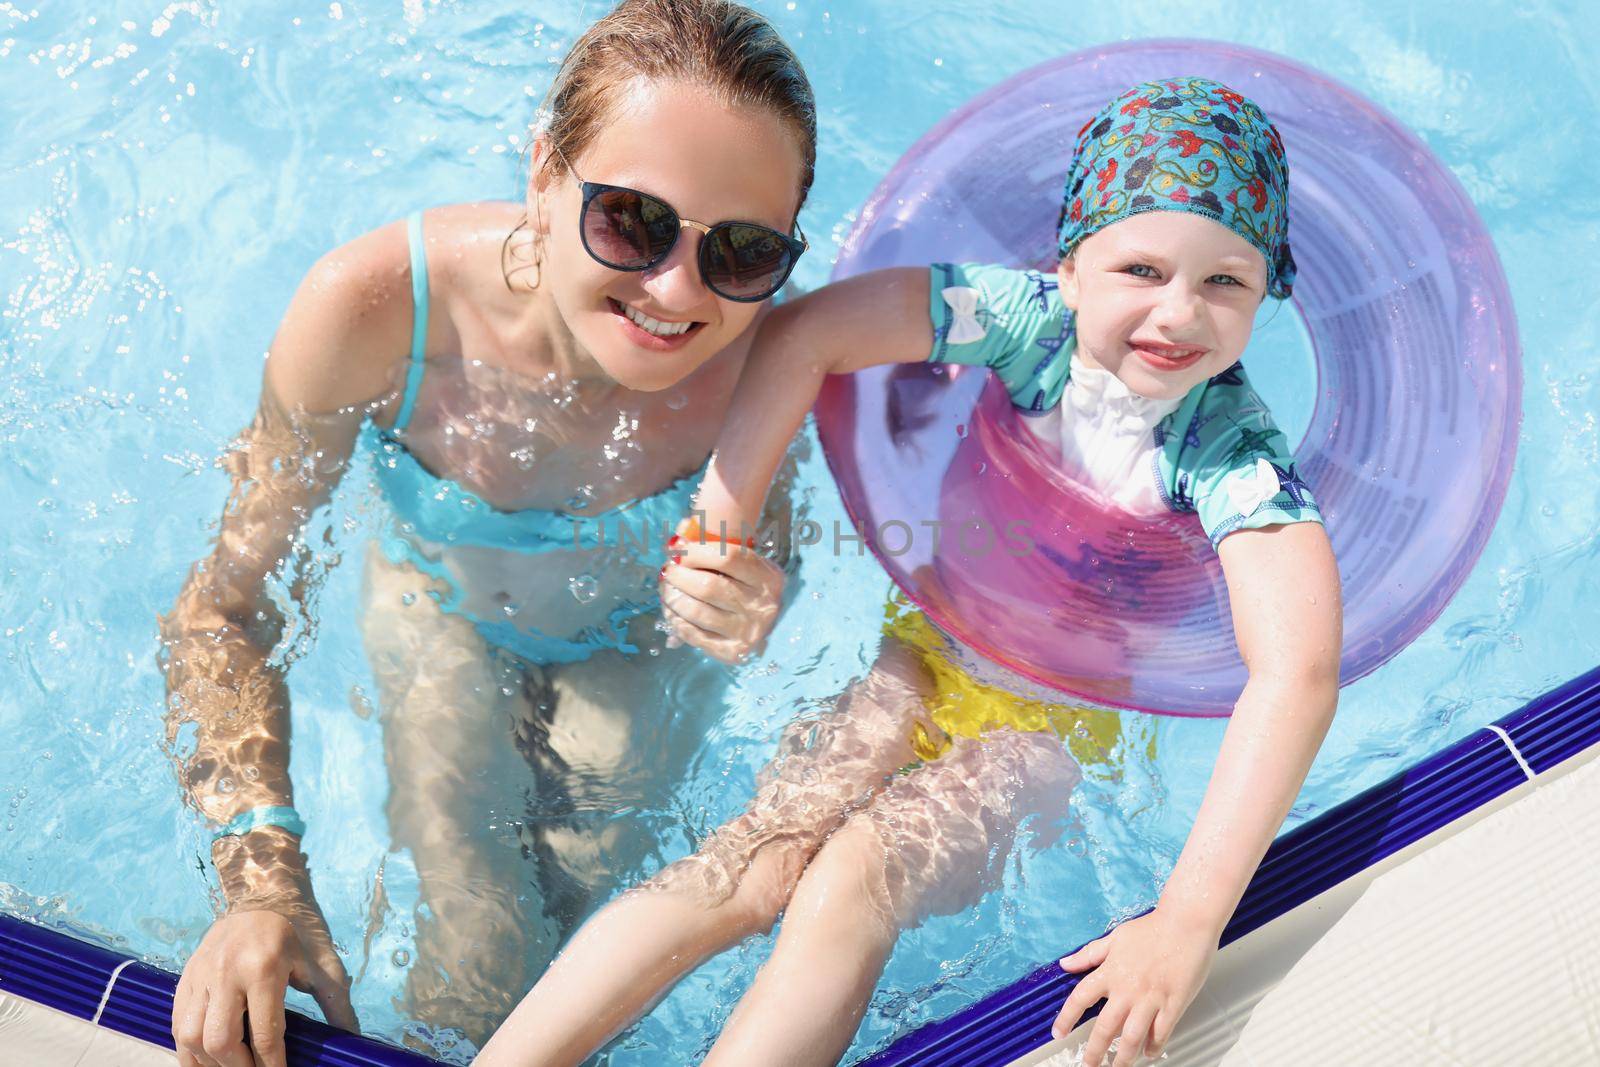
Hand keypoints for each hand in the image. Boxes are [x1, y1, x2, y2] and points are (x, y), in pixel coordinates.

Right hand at [172, 901, 357, 1066]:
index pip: (263, 1032)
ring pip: (191, 1036)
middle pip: (220, 1040)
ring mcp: (201, 975)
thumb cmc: (298, 931)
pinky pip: (177, 1023)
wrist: (262, 895)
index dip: (271, 1064)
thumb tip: (351, 1038)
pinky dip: (188, 1050)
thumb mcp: (323, 962)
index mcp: (264, 967)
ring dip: (209, 1064)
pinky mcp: (186, 976)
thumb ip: (336, 1002)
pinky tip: (207, 1061)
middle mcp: (226, 972)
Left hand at [659, 520, 784, 664]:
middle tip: (667, 570)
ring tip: (666, 589)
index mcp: (768, 577)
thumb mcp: (741, 563)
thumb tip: (678, 535)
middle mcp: (763, 606)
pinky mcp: (733, 652)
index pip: (727, 557)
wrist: (762, 624)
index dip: (695, 551)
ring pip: (697, 612)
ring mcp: (749, 632)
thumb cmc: (745, 585)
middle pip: (708, 586)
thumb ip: (712, 545)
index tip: (676, 548)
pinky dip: (675, 621)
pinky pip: (694, 635)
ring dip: (673, 598)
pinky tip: (671, 610)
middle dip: (679, 575)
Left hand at [1052, 907, 1216, 1065]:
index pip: (1080, 999)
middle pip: (1104, 1028)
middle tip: (1088, 1065)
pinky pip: (1161, 1033)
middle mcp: (1127, 989)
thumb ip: (1089, 954)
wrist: (1186, 923)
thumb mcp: (1114, 938)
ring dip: (1123, 1057)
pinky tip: (1148, 1053)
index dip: (1066, 1019)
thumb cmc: (1152, 929)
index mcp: (1110, 972)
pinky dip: (1153, 1047)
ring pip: (1131, 1037)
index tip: (1058, 1033)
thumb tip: (1065, 963)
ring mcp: (1151, 998)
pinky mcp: (1174, 1004)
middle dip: (1094, 1052)